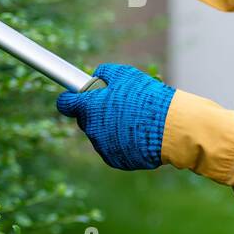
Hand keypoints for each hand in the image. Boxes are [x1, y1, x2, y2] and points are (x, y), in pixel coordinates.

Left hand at [56, 63, 176, 170]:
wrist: (168, 127)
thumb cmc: (146, 98)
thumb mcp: (126, 75)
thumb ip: (106, 73)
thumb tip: (97, 75)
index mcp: (89, 107)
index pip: (65, 104)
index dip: (70, 99)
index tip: (74, 98)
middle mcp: (91, 129)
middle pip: (86, 120)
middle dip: (97, 113)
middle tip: (117, 106)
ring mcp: (102, 147)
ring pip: (100, 135)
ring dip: (110, 129)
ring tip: (134, 121)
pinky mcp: (114, 160)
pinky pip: (113, 149)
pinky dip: (121, 143)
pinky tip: (137, 135)